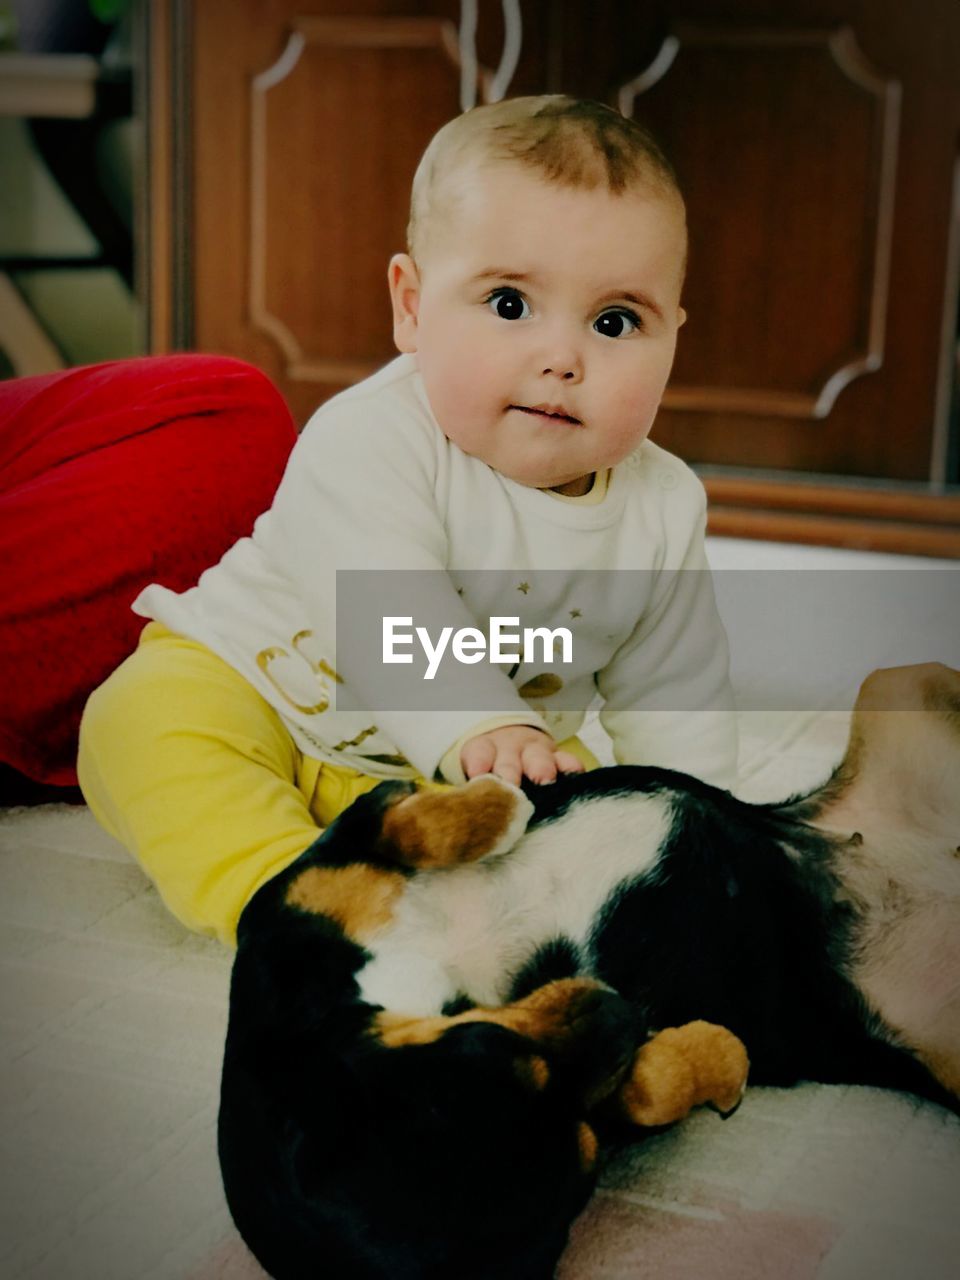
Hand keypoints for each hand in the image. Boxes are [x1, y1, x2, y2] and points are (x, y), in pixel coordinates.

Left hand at [460, 725, 584, 786]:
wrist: (510, 739)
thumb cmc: (489, 766)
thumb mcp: (475, 768)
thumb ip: (474, 789)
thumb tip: (462, 815)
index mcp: (484, 751)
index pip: (480, 754)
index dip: (479, 764)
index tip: (478, 775)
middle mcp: (509, 750)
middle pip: (509, 761)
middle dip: (510, 774)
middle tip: (511, 788)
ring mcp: (535, 752)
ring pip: (539, 759)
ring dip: (542, 770)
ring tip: (545, 781)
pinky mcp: (557, 757)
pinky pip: (567, 760)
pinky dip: (572, 769)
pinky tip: (575, 778)